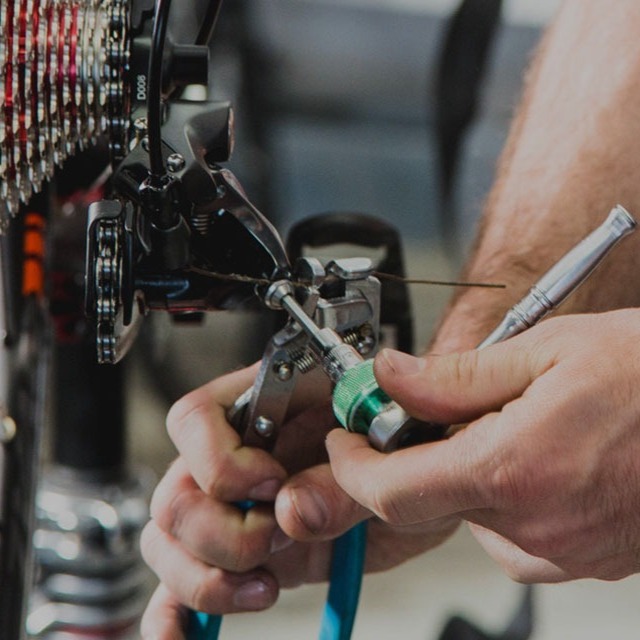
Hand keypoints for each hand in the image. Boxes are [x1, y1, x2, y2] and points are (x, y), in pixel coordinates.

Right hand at [140, 363, 458, 638]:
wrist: (424, 483)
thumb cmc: (407, 445)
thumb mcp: (389, 455)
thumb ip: (342, 480)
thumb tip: (293, 512)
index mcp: (268, 405)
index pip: (196, 418)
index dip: (223, 459)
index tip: (273, 482)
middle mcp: (239, 454)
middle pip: (176, 494)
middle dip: (223, 532)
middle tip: (280, 536)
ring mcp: (236, 507)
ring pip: (169, 542)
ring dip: (207, 578)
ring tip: (268, 585)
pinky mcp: (243, 555)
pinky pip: (183, 587)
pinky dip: (178, 615)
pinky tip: (184, 637)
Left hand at [327, 309, 639, 583]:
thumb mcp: (543, 350)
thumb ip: (453, 374)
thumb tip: (389, 376)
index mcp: (514, 469)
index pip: (393, 490)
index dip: (354, 466)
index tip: (347, 439)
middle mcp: (535, 526)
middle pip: (430, 499)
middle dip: (417, 454)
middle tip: (437, 408)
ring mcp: (562, 552)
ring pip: (472, 511)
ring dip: (470, 468)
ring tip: (514, 422)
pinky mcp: (583, 561)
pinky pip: (514, 530)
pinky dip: (507, 491)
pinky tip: (543, 454)